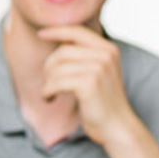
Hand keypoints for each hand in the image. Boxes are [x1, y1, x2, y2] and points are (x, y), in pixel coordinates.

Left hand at [37, 26, 133, 143]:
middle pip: (63, 51)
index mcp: (109, 49)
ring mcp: (98, 68)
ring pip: (57, 67)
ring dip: (47, 82)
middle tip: (48, 82)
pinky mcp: (89, 84)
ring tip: (49, 93)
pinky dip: (47, 91)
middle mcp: (105, 55)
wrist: (116, 126)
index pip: (78, 31)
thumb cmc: (103, 102)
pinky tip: (50, 98)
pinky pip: (56, 82)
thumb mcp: (99, 72)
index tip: (41, 34)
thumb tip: (59, 43)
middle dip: (49, 67)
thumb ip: (85, 56)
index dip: (57, 31)